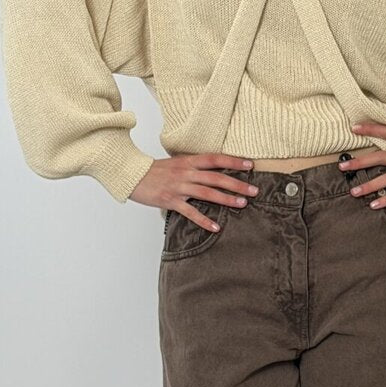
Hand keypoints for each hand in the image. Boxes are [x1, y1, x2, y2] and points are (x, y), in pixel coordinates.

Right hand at [129, 152, 258, 232]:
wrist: (131, 175)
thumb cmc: (153, 170)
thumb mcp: (175, 163)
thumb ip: (193, 167)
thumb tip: (211, 171)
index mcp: (188, 161)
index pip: (215, 159)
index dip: (233, 161)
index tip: (250, 165)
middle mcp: (186, 173)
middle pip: (216, 177)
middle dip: (237, 184)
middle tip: (254, 190)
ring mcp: (178, 187)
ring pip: (207, 193)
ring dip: (226, 199)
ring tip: (242, 205)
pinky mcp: (170, 201)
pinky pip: (190, 212)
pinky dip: (204, 220)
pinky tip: (215, 227)